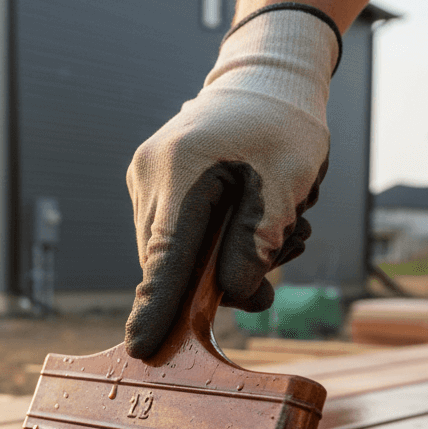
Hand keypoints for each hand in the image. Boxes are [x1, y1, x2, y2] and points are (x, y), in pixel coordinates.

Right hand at [124, 6, 337, 359]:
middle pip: (168, 260)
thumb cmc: (283, 126)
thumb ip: (258, 241)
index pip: (166, 255)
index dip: (156, 307)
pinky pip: (173, 235)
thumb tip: (232, 296)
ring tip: (277, 221)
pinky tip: (247, 217)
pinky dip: (209, 242)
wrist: (265, 79)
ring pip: (171, 252)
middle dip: (217, 277)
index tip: (140, 349)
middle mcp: (149, 176)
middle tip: (284, 247)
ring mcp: (144, 181)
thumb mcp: (288, 181)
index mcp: (181, 170)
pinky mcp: (149, 186)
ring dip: (218, 258)